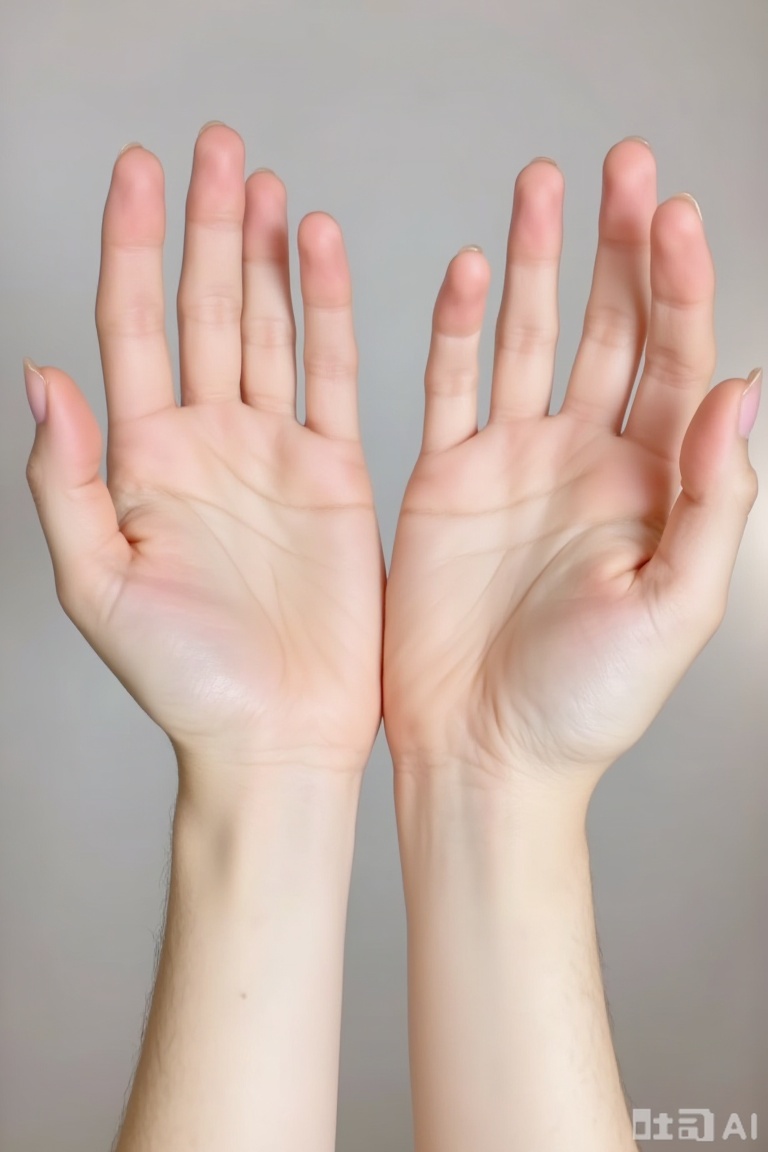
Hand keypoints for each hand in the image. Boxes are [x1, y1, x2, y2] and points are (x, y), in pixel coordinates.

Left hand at [25, 124, 383, 785]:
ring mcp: (271, 453)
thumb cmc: (184, 679)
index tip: (135, 171)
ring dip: (264, 255)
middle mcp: (205, 443)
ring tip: (262, 183)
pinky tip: (320, 254)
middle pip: (202, 309)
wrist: (275, 734)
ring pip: (268, 329)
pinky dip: (329, 313)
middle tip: (213, 147)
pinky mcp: (334, 474)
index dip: (130, 246)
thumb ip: (64, 478)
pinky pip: (333, 376)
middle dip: (203, 226)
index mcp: (141, 460)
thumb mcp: (97, 583)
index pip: (131, 327)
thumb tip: (42, 376)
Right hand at [383, 139, 759, 790]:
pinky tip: (464, 271)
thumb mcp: (676, 607)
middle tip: (621, 165)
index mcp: (654, 487)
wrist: (485, 754)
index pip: (679, 360)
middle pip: (614, 328)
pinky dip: (455, 328)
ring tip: (542, 184)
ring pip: (529, 337)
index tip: (673, 212)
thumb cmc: (586, 703)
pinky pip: (453, 385)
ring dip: (537, 262)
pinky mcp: (448, 478)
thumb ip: (712, 499)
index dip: (681, 284)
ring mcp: (515, 462)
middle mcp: (589, 460)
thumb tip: (742, 390)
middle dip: (620, 245)